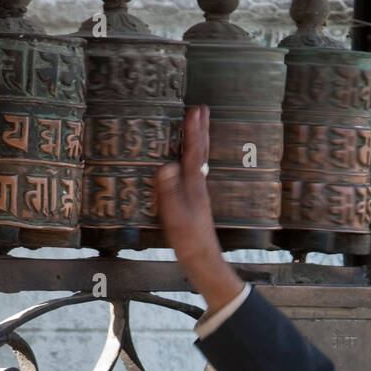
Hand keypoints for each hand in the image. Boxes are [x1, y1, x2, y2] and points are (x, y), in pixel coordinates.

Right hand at [154, 107, 243, 310]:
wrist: (203, 260)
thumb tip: (167, 166)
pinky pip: (194, 170)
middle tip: (201, 110)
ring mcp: (198, 193)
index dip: (193, 131)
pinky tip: (188, 160)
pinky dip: (193, 157)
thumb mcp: (175, 216)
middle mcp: (199, 185)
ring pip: (200, 160)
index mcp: (194, 185)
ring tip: (197, 126)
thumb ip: (170, 191)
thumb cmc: (188, 240)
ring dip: (199, 141)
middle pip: (201, 152)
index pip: (194, 153)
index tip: (195, 110)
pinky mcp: (195, 201)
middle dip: (200, 130)